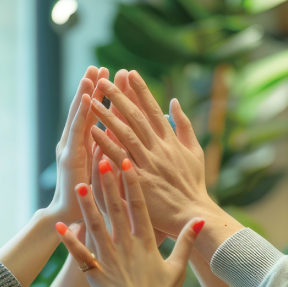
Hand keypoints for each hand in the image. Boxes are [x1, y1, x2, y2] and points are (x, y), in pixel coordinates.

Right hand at [47, 66, 109, 222]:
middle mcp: (79, 142)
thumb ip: (116, 154)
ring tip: (91, 75)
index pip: (102, 115)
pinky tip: (88, 99)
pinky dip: (82, 114)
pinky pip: (77, 131)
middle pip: (89, 109)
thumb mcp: (110, 172)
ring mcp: (72, 147)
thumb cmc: (95, 199)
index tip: (120, 76)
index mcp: (92, 145)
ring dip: (85, 94)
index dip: (110, 96)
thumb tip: (129, 142)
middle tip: (101, 66)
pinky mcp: (69, 156)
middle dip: (95, 88)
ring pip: (80, 116)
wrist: (73, 218)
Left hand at [55, 157, 202, 286]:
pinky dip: (68, 240)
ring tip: (78, 184)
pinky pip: (79, 254)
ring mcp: (108, 258)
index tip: (127, 162)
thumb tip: (199, 220)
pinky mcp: (94, 273)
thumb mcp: (178, 269)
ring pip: (95, 226)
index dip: (132, 183)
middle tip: (101, 158)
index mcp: (145, 243)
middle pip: (116, 209)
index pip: (139, 206)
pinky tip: (59, 226)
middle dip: (108, 183)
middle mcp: (125, 246)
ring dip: (87, 205)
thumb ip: (186, 242)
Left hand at [88, 70, 218, 235]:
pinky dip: (105, 144)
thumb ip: (185, 126)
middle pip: (135, 117)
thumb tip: (174, 102)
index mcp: (171, 141)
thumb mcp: (195, 152)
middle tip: (104, 79)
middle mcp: (159, 149)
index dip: (141, 90)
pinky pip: (118, 159)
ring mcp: (148, 164)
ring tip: (91, 99)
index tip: (130, 73)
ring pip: (124, 134)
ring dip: (107, 115)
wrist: (192, 214)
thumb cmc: (193, 185)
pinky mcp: (139, 181)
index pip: (153, 109)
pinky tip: (92, 131)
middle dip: (119, 96)